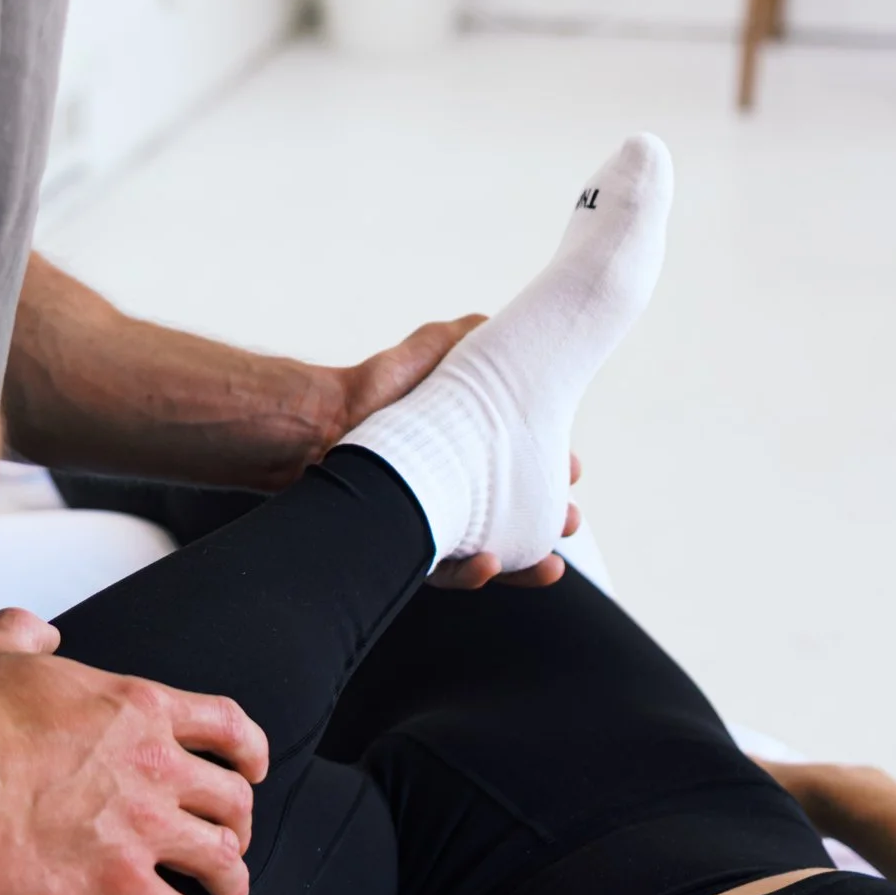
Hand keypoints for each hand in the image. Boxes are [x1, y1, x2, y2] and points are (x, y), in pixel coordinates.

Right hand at [0, 607, 265, 894]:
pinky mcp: (118, 885)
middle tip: (228, 841)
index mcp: (137, 709)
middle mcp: (155, 767)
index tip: (252, 769)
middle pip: (232, 799)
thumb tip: (36, 632)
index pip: (225, 725)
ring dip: (231, 883)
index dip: (248, 752)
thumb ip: (24, 635)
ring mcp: (142, 828)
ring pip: (221, 860)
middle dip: (238, 824)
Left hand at [333, 323, 581, 590]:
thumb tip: (501, 322)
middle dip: (551, 522)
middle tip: (572, 520)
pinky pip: (443, 570)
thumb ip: (470, 337)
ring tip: (551, 563)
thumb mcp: (432, 351)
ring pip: (490, 551)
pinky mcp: (406, 545)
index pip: (522, 466)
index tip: (575, 468)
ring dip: (524, 562)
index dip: (552, 470)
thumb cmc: (374, 388)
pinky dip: (469, 572)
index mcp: (471, 449)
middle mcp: (456, 487)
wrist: (320, 424)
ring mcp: (432, 519)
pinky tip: (488, 563)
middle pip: (515, 515)